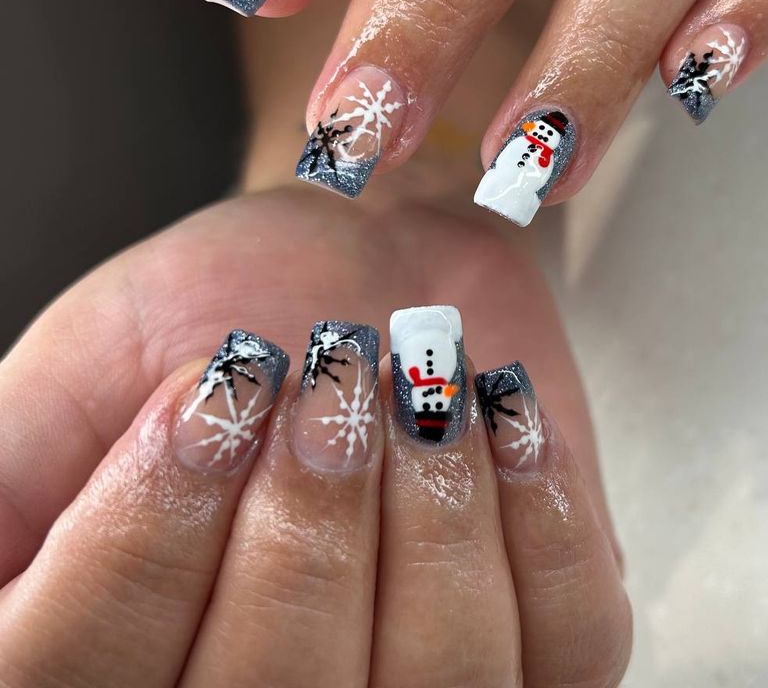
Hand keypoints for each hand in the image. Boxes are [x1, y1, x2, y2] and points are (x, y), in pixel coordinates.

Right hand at [0, 189, 629, 686]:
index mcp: (122, 660)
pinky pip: (568, 644)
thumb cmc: (224, 307)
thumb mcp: (80, 376)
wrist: (361, 266)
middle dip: (307, 514)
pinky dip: (542, 516)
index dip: (144, 539)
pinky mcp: (542, 658)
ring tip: (417, 384)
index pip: (79, 683)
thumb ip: (14, 474)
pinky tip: (500, 414)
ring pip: (437, 685)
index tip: (212, 393)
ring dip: (431, 507)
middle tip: (329, 374)